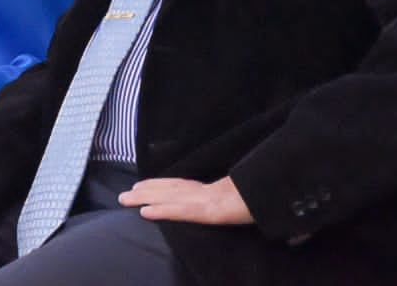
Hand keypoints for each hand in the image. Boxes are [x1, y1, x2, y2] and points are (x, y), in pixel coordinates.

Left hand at [119, 175, 252, 224]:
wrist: (270, 192)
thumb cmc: (258, 196)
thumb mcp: (240, 197)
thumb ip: (231, 198)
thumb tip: (227, 201)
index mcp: (211, 189)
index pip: (181, 185)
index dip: (161, 184)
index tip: (143, 185)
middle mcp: (203, 191)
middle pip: (169, 189)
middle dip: (147, 191)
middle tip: (126, 194)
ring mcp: (204, 200)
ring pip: (168, 198)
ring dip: (145, 198)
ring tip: (126, 199)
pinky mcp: (207, 211)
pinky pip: (180, 211)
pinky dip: (161, 210)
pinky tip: (144, 212)